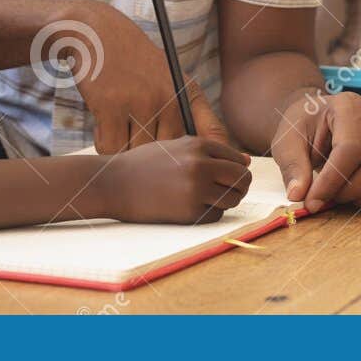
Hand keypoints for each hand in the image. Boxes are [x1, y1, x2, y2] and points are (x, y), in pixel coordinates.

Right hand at [60, 1, 230, 152]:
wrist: (97, 33)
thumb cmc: (133, 62)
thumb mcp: (170, 78)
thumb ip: (188, 113)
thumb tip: (211, 153)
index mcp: (187, 93)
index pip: (212, 136)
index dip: (212, 159)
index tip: (207, 172)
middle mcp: (169, 98)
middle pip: (168, 155)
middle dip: (153, 160)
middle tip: (138, 147)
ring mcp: (140, 103)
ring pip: (137, 154)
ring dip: (124, 150)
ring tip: (119, 130)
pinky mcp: (111, 106)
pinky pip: (111, 147)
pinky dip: (104, 143)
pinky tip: (103, 124)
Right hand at [97, 136, 253, 223]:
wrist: (114, 184)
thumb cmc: (145, 164)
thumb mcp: (176, 147)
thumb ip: (210, 151)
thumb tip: (246, 162)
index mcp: (198, 145)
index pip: (238, 160)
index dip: (236, 170)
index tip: (226, 176)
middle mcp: (201, 165)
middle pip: (243, 179)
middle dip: (239, 187)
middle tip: (226, 190)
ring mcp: (196, 190)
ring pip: (233, 199)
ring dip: (226, 201)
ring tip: (205, 198)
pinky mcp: (189, 212)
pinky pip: (216, 215)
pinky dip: (209, 213)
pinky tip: (190, 206)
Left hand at [270, 91, 360, 212]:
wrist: (317, 118)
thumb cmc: (303, 127)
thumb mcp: (287, 140)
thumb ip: (292, 166)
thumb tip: (298, 195)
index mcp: (350, 108)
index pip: (350, 150)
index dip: (330, 182)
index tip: (311, 201)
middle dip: (347, 194)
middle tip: (325, 198)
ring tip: (343, 195)